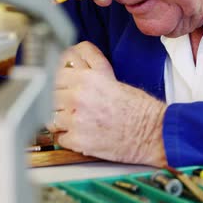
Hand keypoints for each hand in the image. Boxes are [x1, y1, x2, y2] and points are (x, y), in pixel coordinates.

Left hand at [48, 41, 167, 166]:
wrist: (153, 132)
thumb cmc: (138, 107)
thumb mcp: (110, 77)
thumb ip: (86, 68)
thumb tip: (68, 61)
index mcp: (86, 78)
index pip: (53, 77)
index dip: (57, 84)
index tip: (61, 90)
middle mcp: (78, 97)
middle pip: (49, 97)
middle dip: (57, 103)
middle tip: (69, 108)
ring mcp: (76, 120)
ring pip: (50, 119)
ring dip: (60, 122)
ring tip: (75, 123)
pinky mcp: (78, 141)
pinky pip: (60, 139)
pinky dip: (68, 139)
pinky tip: (81, 135)